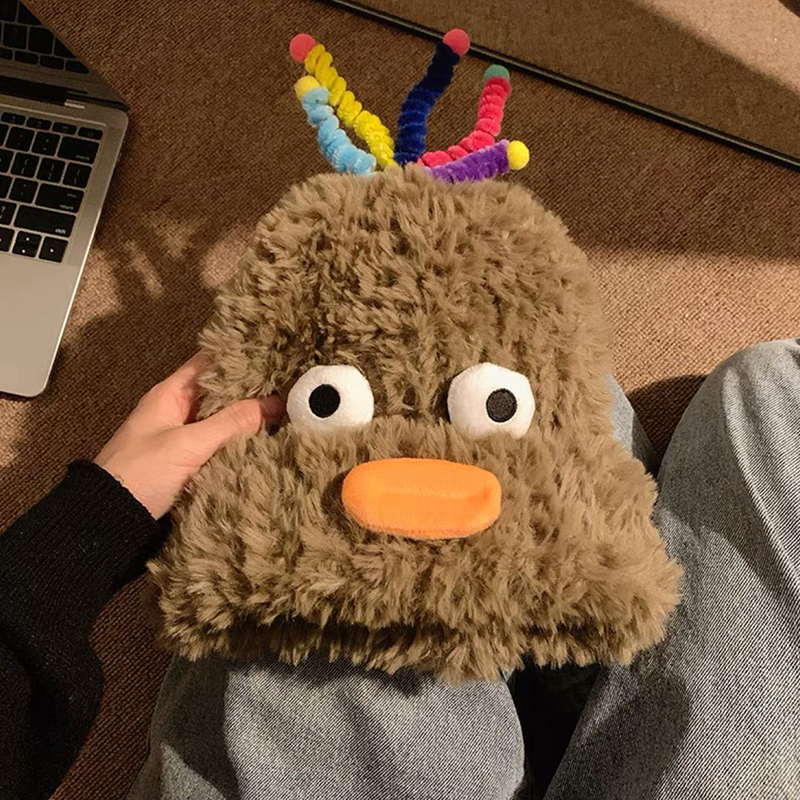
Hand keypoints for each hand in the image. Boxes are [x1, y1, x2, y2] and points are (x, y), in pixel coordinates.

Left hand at [94, 353, 283, 518]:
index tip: (273, 356)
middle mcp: (177, 411)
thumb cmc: (140, 473)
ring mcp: (183, 439)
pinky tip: (267, 443)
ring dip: (249, 420)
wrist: (109, 522)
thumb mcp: (188, 444)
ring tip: (287, 412)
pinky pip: (221, 447)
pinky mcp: (189, 464)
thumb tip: (274, 403)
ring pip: (223, 421)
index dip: (239, 357)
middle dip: (252, 391)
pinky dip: (241, 444)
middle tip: (289, 387)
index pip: (209, 363)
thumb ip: (232, 422)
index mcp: (170, 394)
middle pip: (221, 393)